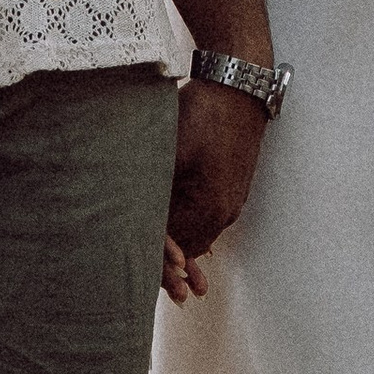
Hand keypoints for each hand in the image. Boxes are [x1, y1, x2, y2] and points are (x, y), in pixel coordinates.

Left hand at [161, 79, 267, 301]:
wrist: (240, 87)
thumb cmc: (201, 114)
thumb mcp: (169, 151)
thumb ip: (154, 190)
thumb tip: (133, 215)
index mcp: (207, 207)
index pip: (174, 248)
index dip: (155, 262)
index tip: (140, 275)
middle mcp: (223, 211)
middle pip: (191, 248)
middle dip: (171, 265)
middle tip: (160, 286)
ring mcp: (232, 199)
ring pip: (203, 236)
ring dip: (186, 249)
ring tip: (177, 272)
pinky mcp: (234, 187)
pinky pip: (211, 220)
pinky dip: (196, 231)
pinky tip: (186, 234)